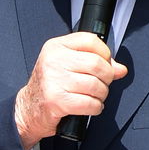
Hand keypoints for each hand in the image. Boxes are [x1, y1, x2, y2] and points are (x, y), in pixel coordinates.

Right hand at [14, 33, 126, 149]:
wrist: (28, 108)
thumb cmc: (50, 86)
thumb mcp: (66, 65)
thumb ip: (94, 62)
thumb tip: (120, 69)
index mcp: (56, 47)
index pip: (90, 41)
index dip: (105, 54)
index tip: (105, 64)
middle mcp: (53, 61)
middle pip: (97, 64)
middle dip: (106, 77)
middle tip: (101, 84)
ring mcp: (54, 80)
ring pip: (96, 85)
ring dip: (101, 94)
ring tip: (94, 96)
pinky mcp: (57, 101)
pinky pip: (90, 103)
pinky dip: (96, 107)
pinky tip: (90, 106)